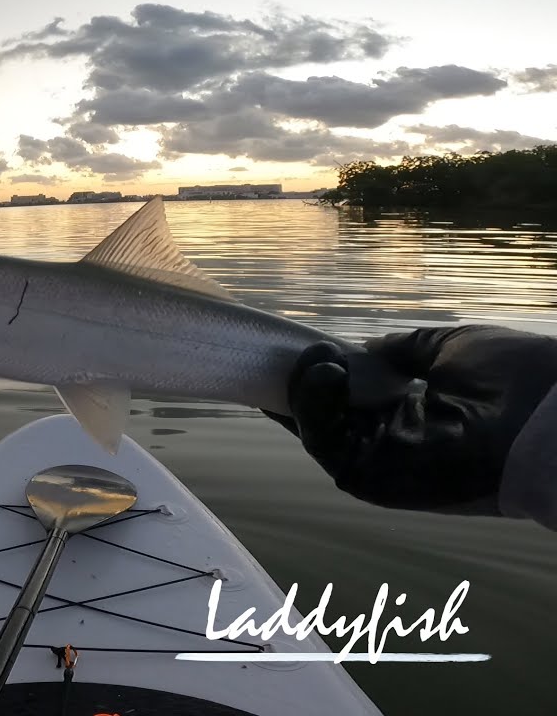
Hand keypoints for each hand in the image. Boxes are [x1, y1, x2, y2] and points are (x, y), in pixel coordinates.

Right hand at [268, 325, 556, 510]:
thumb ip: (406, 350)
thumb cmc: (511, 379)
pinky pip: (327, 444)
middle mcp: (391, 443)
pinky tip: (325, 375)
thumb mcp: (451, 349)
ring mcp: (378, 463)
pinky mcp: (369, 478)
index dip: (327, 375)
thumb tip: (365, 348)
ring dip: (306, 393)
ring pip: (320, 431)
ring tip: (314, 359)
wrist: (546, 420)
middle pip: (328, 417)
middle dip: (305, 384)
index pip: (354, 398)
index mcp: (414, 415)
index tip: (307, 350)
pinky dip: (313, 410)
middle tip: (296, 352)